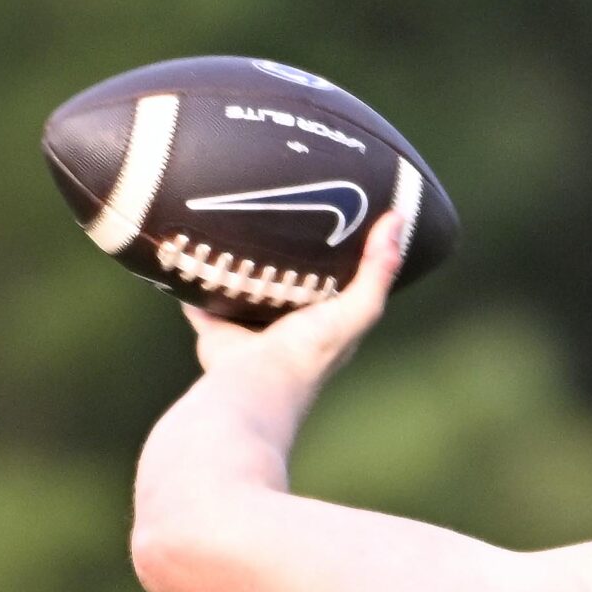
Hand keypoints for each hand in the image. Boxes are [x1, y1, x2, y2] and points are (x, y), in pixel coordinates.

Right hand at [186, 211, 408, 388]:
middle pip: (287, 284)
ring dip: (242, 268)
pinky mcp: (217, 331)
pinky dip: (197, 286)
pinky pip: (203, 303)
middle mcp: (289, 327)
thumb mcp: (358, 308)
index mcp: (325, 323)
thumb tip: (398, 218)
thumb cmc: (311, 350)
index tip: (331, 214)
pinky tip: (193, 255)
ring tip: (234, 226)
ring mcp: (251, 330)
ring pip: (246, 291)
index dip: (336, 254)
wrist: (255, 380)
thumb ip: (378, 271)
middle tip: (277, 211)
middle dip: (283, 257)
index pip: (335, 284)